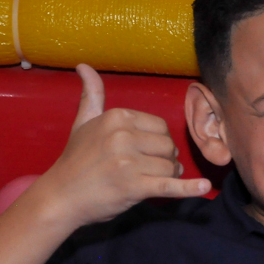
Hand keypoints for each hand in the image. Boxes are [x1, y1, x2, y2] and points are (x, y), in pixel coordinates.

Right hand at [36, 64, 210, 227]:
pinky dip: (188, 188)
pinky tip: (203, 187)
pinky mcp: (134, 187)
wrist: (60, 197)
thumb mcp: (82, 122)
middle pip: (168, 145)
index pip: (160, 126)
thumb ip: (92, 94)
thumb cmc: (75, 160)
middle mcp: (123, 136)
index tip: (145, 152)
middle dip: (165, 158)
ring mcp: (128, 163)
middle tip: (149, 169)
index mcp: (116, 117)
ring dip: (169, 175)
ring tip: (152, 180)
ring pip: (170, 165)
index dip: (158, 142)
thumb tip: (84, 65)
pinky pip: (169, 186)